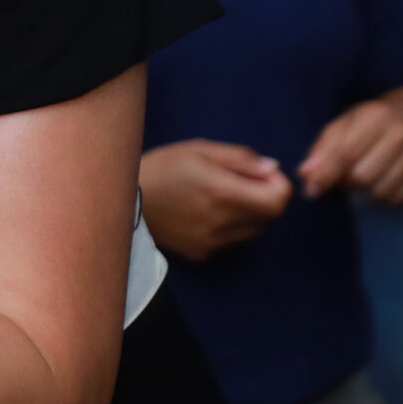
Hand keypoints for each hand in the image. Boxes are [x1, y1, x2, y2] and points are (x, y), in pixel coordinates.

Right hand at [139, 140, 293, 261]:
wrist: (123, 200)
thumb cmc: (162, 166)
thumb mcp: (200, 150)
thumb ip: (240, 159)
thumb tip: (272, 168)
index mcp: (223, 191)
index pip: (278, 200)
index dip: (278, 185)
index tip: (263, 175)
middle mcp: (222, 221)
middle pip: (270, 217)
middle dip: (265, 198)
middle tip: (242, 182)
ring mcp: (213, 242)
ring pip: (253, 231)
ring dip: (250, 214)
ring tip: (221, 197)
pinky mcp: (202, 253)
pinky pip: (232, 241)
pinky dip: (230, 227)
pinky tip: (206, 213)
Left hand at [299, 97, 402, 206]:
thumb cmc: (368, 125)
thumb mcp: (342, 127)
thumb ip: (322, 150)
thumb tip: (305, 174)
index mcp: (375, 116)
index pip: (346, 154)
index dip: (325, 175)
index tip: (311, 190)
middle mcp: (402, 132)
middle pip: (363, 177)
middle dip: (347, 183)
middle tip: (345, 177)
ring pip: (382, 191)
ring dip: (366, 192)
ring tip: (366, 176)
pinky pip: (401, 198)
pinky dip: (387, 196)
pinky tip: (385, 180)